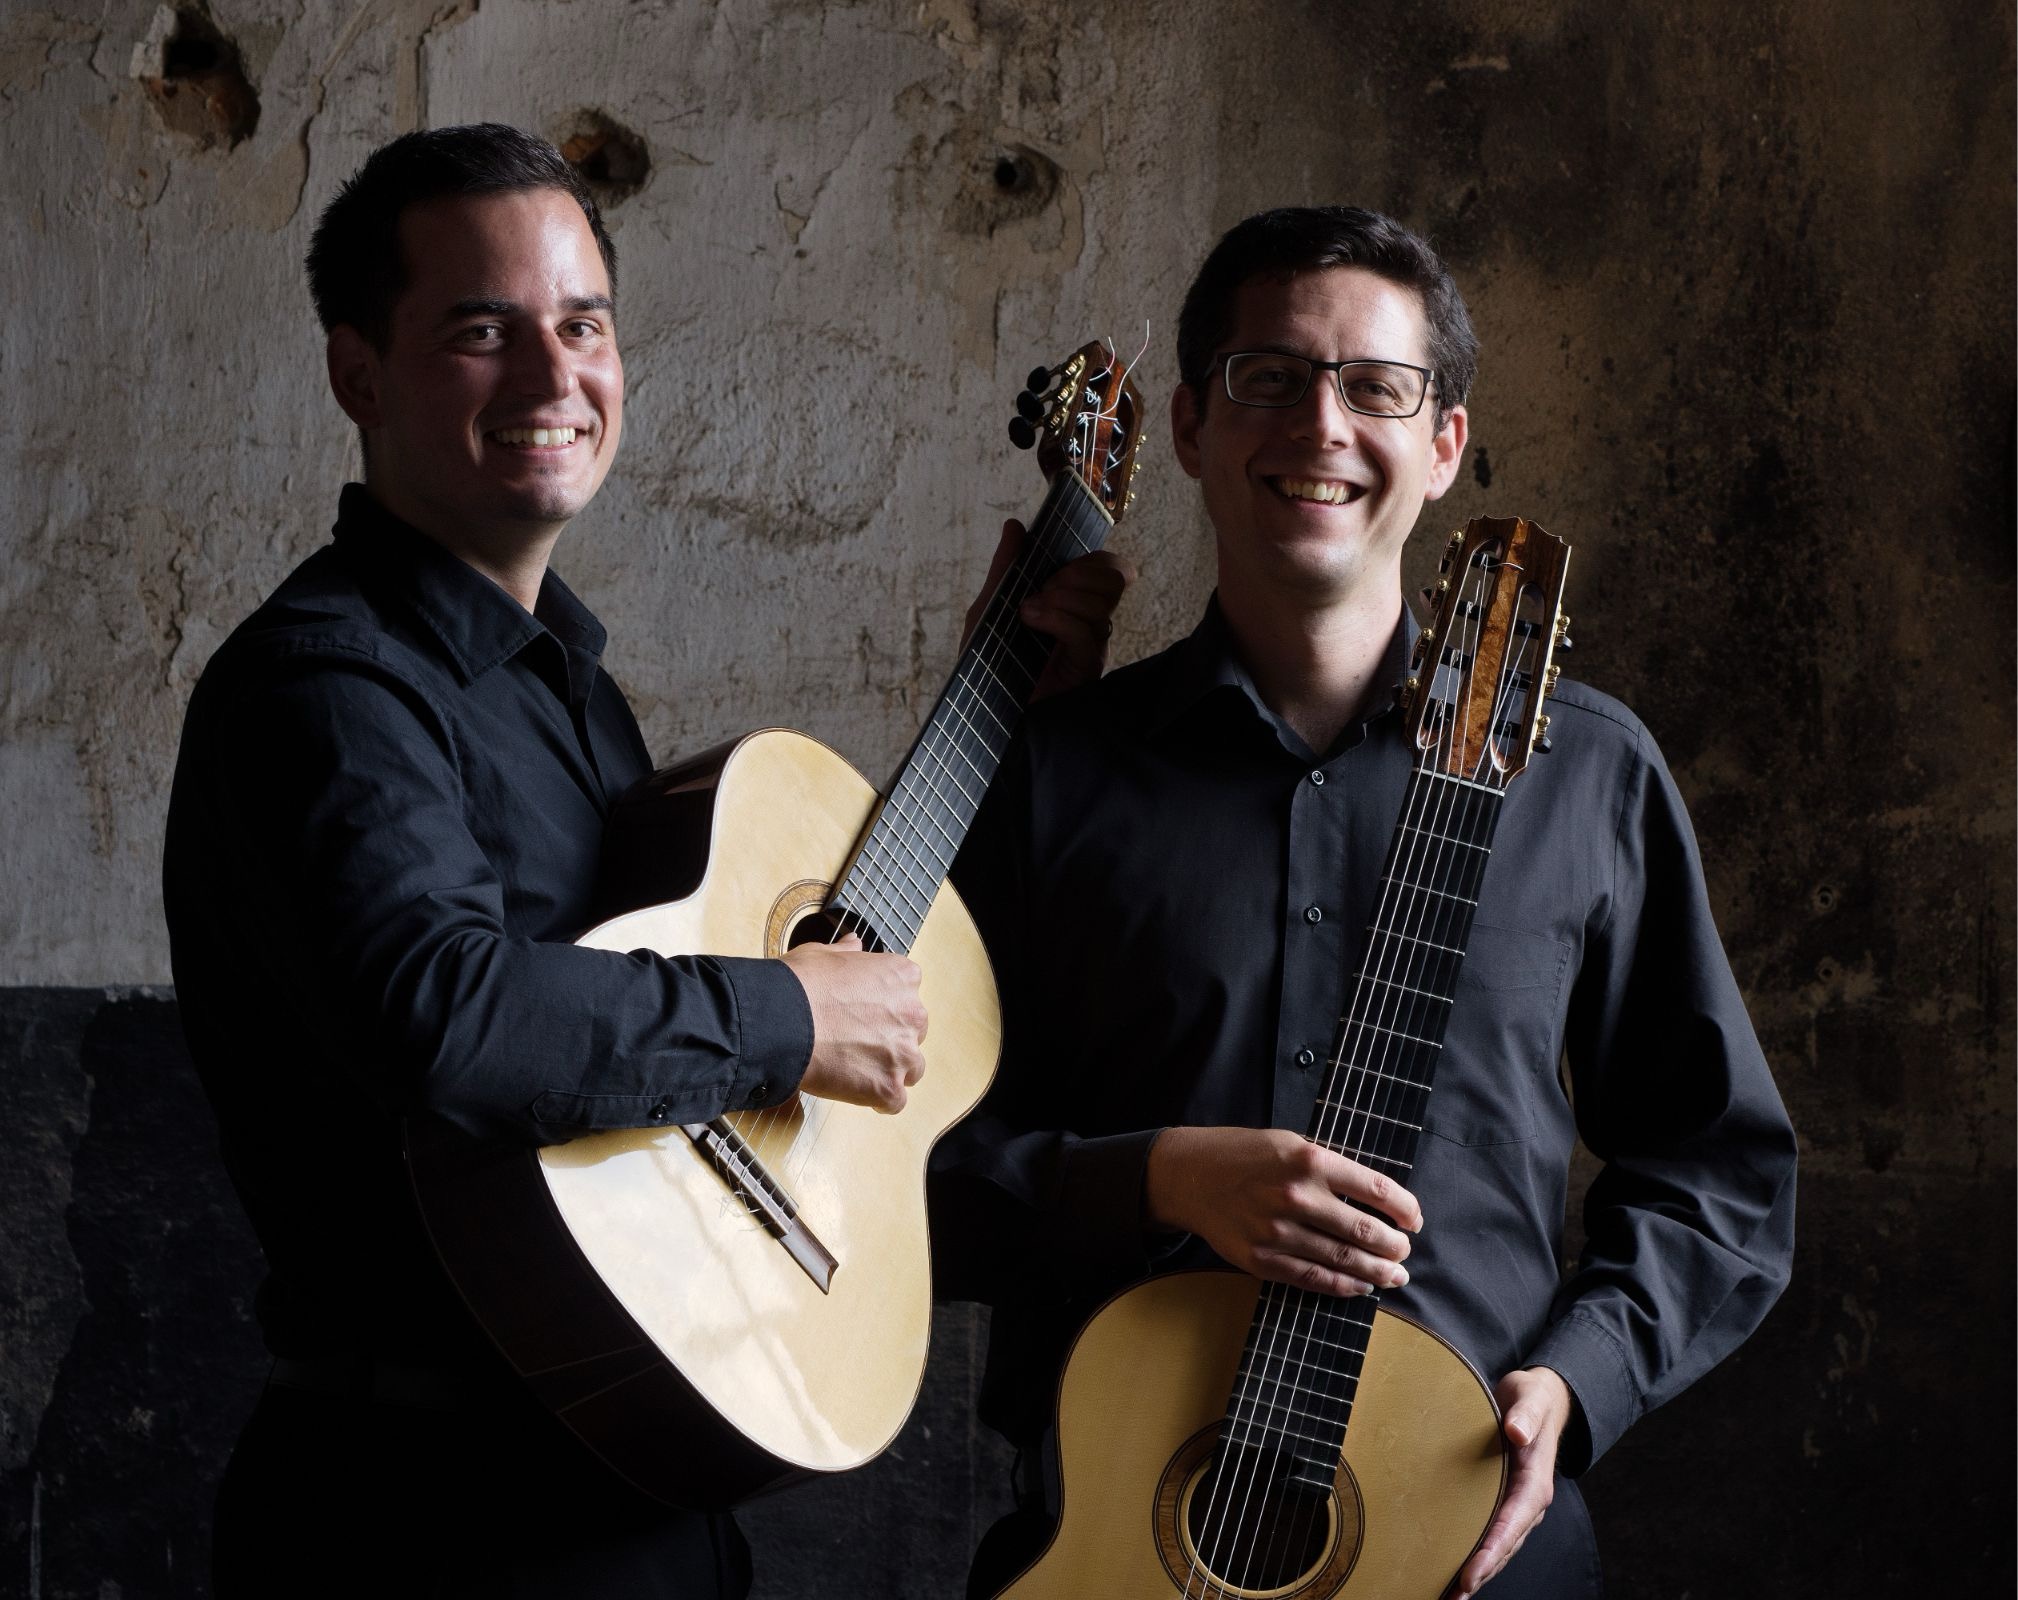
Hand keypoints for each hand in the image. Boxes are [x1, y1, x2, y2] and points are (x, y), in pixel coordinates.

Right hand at [781, 934, 926, 1112]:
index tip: (862, 1014)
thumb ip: (847, 952)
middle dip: (890, 1038)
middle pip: (913, 1033)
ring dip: (890, 1069)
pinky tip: (856, 1090)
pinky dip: (878, 1099)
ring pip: (911, 1068)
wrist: (780, 1021)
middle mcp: (913, 1013)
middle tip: (856, 1041)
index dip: (883, 1007)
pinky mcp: (888, 1087)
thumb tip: (855, 943)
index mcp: (903, 977)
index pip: (908, 996)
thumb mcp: (823, 953)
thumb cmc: (799, 985)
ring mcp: (903, 1053)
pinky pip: (894, 1101)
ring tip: (857, 1068)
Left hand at [962, 519, 1134, 700]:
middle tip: (1042, 589)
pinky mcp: (1086, 668)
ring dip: (1064, 596)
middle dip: (1077, 573)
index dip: (1089, 559)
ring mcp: (1090, 645)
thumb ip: (1005, 568)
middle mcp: (1088, 622)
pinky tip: (1033, 621)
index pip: (1106, 567)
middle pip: (1114, 578)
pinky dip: (1059, 617)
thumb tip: (1015, 526)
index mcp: (1071, 603)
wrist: (981, 709)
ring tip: (1030, 611)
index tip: (1051, 570)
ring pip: (1104, 602)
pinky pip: (1088, 631)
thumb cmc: (987, 663)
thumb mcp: (989, 607)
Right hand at [1143, 1126, 1420, 1296]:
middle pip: (1364, 1230)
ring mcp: (1277, 1231)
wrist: (1190, 1175)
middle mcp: (1296, 1195)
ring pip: (1343, 1260)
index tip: (1414, 1220)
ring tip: (1395, 1274)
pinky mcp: (1262, 1259)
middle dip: (1394, 1246)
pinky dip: (1344, 1285)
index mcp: (1309, 1159)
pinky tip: (1361, 1285)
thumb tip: (1378, 1200)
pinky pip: (1314, 1278)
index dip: (1405, 1209)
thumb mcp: (1291, 1143)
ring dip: (1377, 1271)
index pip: (1376, 1189)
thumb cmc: (1245, 1155)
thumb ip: (1331, 1168)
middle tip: (1405, 1251)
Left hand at [1447, 1367, 1573, 1598]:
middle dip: (1481, 1572)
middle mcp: (1527, 1502)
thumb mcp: (1531, 1399)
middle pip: (1504, 1546)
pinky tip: (1453, 1572)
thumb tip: (1516, 1433)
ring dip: (1477, 1572)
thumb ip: (1525, 1416)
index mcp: (1535, 1483)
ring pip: (1497, 1547)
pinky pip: (1489, 1534)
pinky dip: (1475, 1555)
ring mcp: (1515, 1505)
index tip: (1470, 1573)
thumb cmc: (1532, 1400)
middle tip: (1454, 1596)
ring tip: (1449, 1597)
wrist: (1536, 1400)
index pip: (1512, 1524)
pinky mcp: (1501, 1502)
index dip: (1492, 1550)